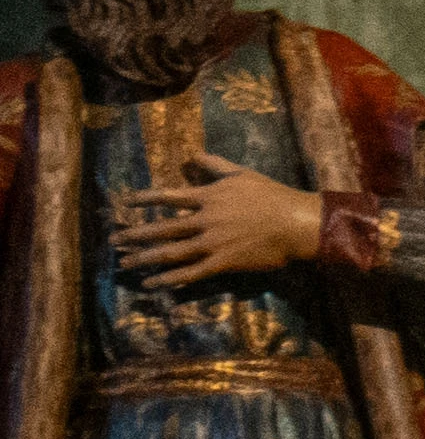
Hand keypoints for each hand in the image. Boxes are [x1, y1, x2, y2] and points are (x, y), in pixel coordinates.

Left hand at [112, 179, 338, 290]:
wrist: (297, 223)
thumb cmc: (273, 196)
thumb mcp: (242, 174)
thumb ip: (214, 164)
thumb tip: (192, 155)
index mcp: (208, 197)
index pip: (167, 196)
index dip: (143, 199)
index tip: (124, 203)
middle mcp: (204, 220)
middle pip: (161, 228)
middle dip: (134, 234)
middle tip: (113, 240)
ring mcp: (212, 243)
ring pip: (170, 252)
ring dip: (144, 258)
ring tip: (124, 263)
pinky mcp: (223, 263)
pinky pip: (190, 273)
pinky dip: (168, 279)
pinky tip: (152, 283)